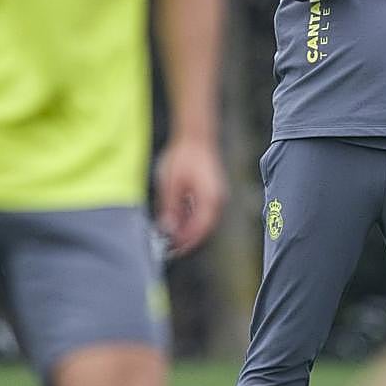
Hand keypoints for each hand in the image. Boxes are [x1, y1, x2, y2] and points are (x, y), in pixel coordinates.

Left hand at [156, 137, 227, 255]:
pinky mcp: (212, 191)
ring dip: (187, 229)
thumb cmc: (183, 156)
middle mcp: (217, 200)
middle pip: (203, 228)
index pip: (199, 230)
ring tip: (169, 233)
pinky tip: (176, 219)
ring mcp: (216, 195)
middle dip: (186, 238)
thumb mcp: (170, 185)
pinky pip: (203, 211)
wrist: (195, 135)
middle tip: (168, 246)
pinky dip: (190, 218)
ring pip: (203, 220)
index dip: (186, 242)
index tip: (171, 250)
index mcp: (209, 199)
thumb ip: (170, 209)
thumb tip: (168, 230)